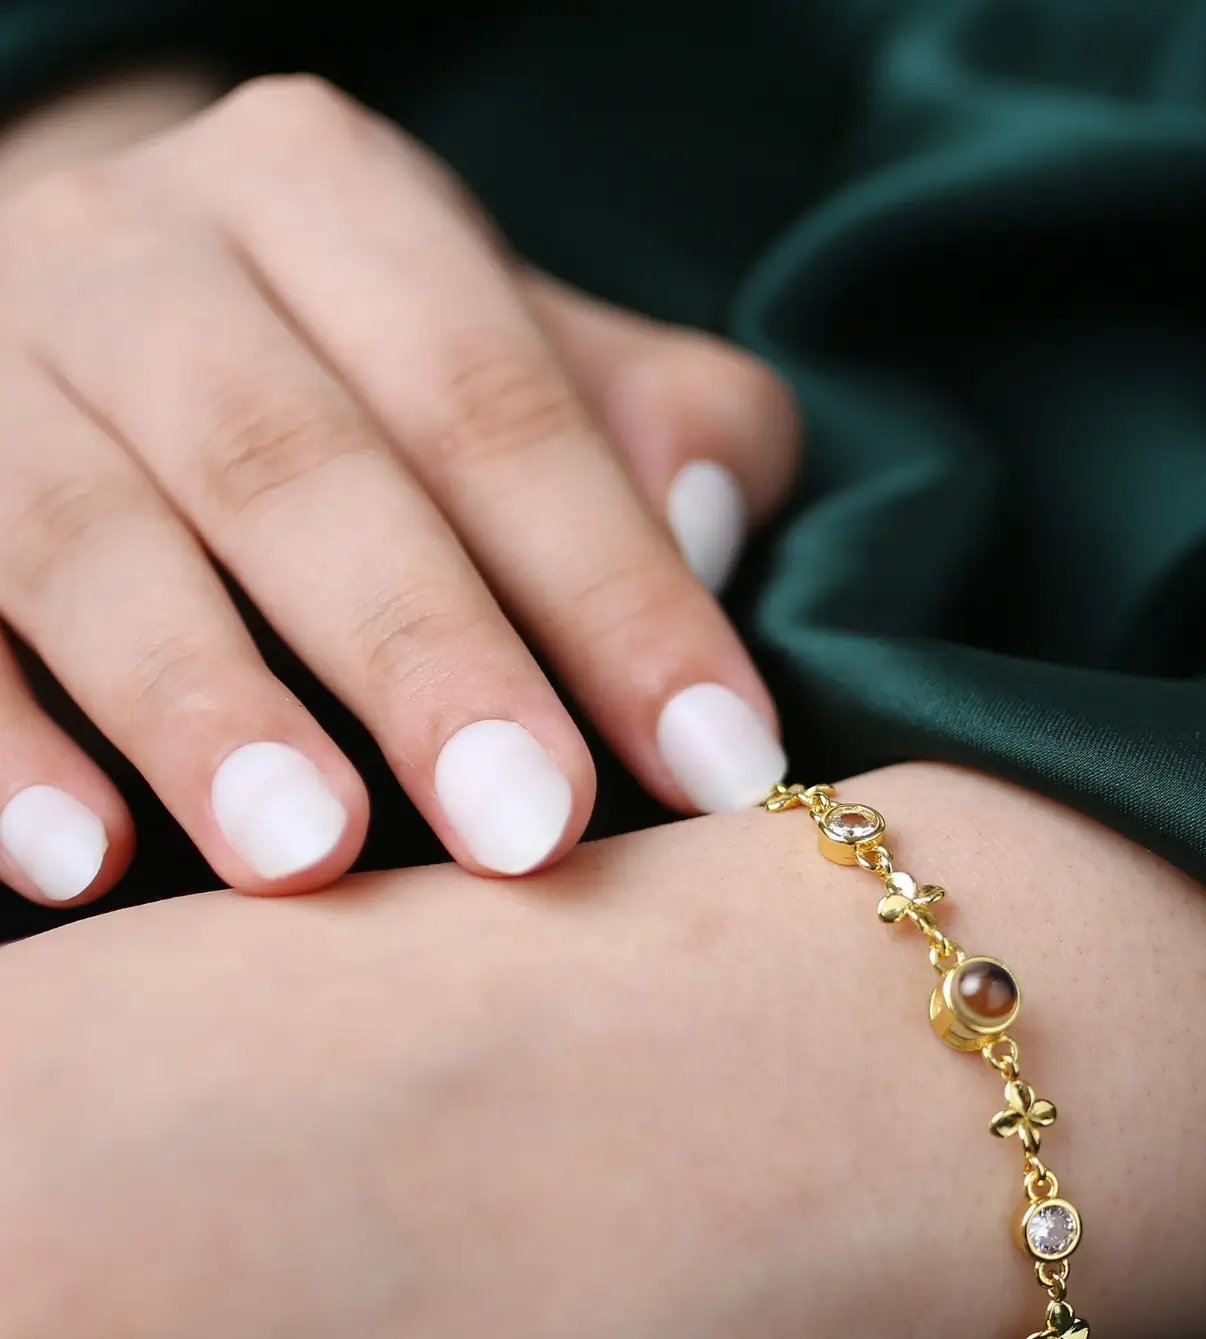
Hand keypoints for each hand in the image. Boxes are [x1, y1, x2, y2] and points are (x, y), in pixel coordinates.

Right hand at [0, 69, 800, 907]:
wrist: (92, 304)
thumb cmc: (362, 374)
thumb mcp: (512, 345)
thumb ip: (647, 421)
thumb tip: (707, 528)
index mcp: (328, 198)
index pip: (496, 405)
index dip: (617, 592)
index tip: (721, 767)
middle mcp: (137, 251)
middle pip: (290, 459)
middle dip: (421, 654)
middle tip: (530, 828)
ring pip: (82, 532)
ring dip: (198, 704)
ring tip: (304, 854)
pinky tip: (72, 861)